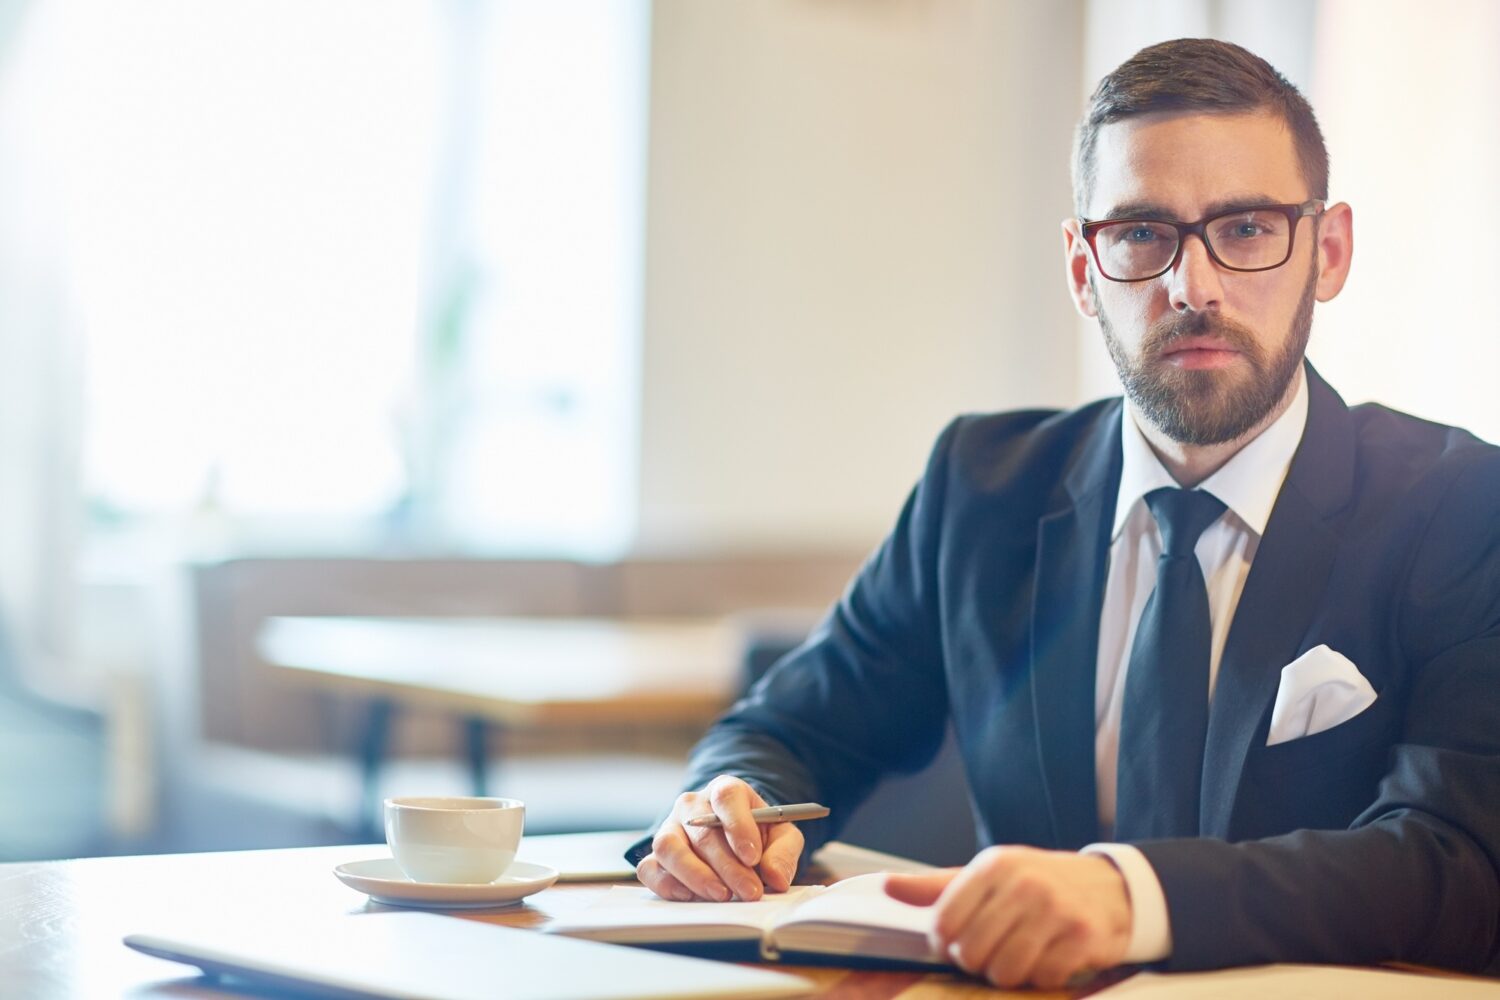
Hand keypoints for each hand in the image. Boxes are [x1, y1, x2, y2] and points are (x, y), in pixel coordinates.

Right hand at [636, 775, 803, 902]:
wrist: (733, 842)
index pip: (726, 797)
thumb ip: (782, 853)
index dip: (739, 826)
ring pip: (668, 847)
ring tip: (721, 895)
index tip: (752, 856)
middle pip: (702, 832)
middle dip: (728, 866)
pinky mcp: (655, 855)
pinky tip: (691, 897)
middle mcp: (691, 805)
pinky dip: (667, 884)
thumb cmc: (756, 836)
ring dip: (695, 875)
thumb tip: (776, 878)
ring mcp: (669, 828)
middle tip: (750, 891)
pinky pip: (649, 868)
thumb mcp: (781, 837)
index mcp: (724, 791)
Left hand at [884, 846, 1130, 989]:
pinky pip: (1043, 978)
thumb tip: (887, 885)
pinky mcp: (1084, 936)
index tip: (957, 943)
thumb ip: (937, 886)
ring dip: (1009, 974)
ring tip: (1019, 955)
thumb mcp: (988, 875)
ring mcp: (1056, 910)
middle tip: (992, 952)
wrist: (1110, 886)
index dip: (944, 945)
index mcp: (993, 866)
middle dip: (977, 963)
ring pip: (1005, 971)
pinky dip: (1042, 977)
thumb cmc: (1037, 882)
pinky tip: (1050, 957)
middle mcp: (1024, 883)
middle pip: (972, 953)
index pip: (943, 923)